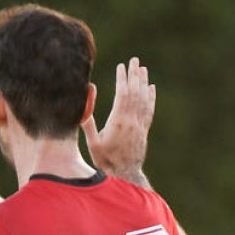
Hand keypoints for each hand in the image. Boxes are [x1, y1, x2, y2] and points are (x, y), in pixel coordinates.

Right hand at [82, 57, 155, 179]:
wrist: (124, 174)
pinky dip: (150, 97)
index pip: (122, 94)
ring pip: (143, 99)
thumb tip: (84, 104)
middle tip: (134, 60)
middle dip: (134, 75)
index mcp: (118, 122)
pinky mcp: (144, 130)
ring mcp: (140, 125)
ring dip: (143, 83)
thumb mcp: (92, 142)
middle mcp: (132, 121)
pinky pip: (149, 110)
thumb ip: (88, 123)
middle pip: (135, 93)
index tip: (121, 66)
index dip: (122, 79)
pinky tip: (151, 88)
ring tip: (142, 69)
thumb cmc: (104, 160)